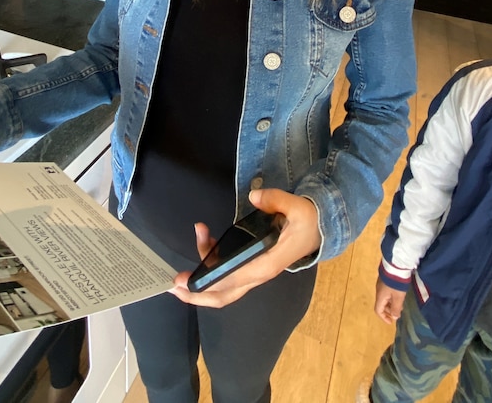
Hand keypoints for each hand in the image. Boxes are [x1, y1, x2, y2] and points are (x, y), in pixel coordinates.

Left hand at [170, 188, 321, 307]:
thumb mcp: (299, 208)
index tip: (187, 281)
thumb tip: (255, 197)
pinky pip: (227, 270)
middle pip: (224, 295)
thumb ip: (277, 201)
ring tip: (200, 231)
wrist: (319, 228)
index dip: (209, 283)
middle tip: (173, 285)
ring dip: (204, 263)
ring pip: (223, 282)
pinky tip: (206, 238)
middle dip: (196, 294)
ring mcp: (253, 271)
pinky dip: (212, 258)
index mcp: (266, 264)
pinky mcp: (250, 264)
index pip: (233, 280)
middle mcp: (257, 273)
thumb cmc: (308, 222)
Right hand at [374, 279, 405, 323]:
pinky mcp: (385, 281)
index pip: (378, 310)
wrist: (395, 266)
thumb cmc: (396, 284)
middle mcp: (378, 291)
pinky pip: (386, 293)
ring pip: (384, 299)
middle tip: (399, 312)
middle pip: (381, 305)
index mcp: (380, 296)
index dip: (384, 317)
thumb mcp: (398, 297)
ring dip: (391, 304)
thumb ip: (396, 308)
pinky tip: (399, 295)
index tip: (391, 322)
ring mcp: (381, 285)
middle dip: (389, 311)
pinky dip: (391, 298)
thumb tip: (394, 317)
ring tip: (401, 304)